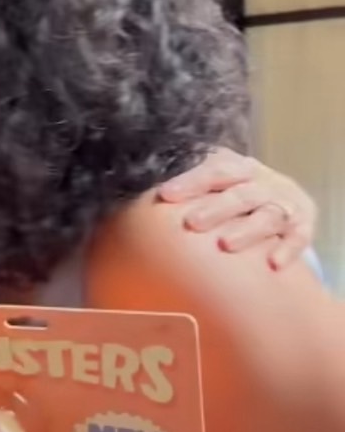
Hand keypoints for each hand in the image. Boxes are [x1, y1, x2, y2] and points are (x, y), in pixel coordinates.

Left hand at [158, 146, 315, 269]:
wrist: (284, 198)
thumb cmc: (232, 194)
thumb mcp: (214, 183)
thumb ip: (183, 188)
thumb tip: (129, 198)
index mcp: (237, 168)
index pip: (214, 169)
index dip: (191, 181)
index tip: (165, 195)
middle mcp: (262, 182)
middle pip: (240, 193)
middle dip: (216, 208)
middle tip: (191, 223)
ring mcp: (283, 204)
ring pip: (268, 215)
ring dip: (248, 229)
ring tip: (226, 244)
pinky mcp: (302, 225)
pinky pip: (298, 237)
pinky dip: (288, 249)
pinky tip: (273, 263)